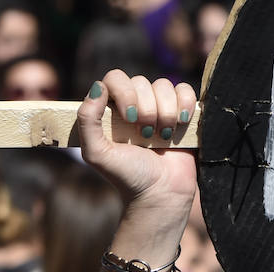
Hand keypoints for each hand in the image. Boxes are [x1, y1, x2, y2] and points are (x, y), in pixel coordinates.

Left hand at [78, 71, 196, 213]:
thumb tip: (96, 87)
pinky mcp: (182, 112)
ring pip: (164, 85)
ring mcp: (159, 107)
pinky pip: (186, 90)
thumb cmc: (126, 175)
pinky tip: (180, 124)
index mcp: (110, 112)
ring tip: (161, 136)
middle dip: (145, 107)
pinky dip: (185, 104)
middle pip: (140, 81)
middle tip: (144, 134)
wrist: (161, 192)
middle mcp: (133, 106)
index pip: (114, 78)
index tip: (128, 117)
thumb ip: (87, 122)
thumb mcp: (97, 153)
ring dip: (164, 111)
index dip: (123, 91)